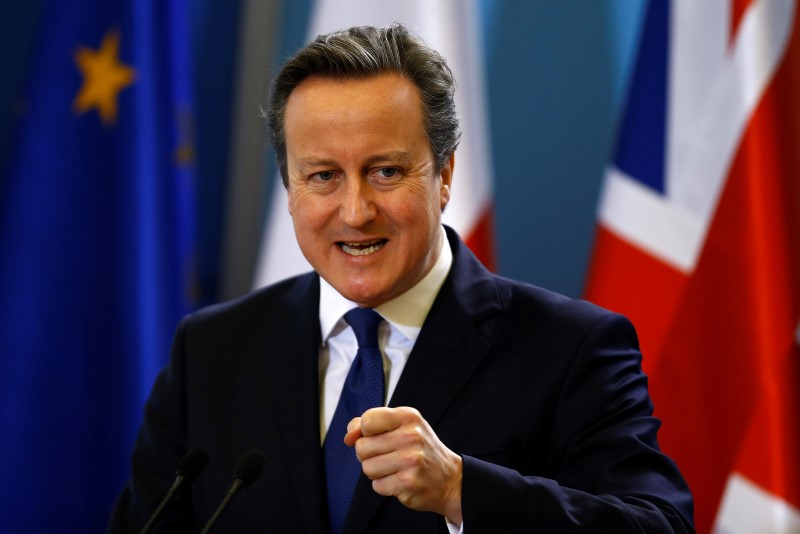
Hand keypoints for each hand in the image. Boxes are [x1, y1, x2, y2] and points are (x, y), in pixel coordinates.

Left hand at [344, 406, 462, 523]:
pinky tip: (401, 480)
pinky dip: (385, 486)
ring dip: (376, 472)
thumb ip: (371, 425)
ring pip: (367, 467)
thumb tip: (348, 437)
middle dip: (369, 454)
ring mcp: (411, 460)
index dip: (364, 431)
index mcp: (408, 416)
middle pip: (361, 447)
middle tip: (389, 455)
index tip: (377, 436)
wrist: (450, 479)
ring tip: (395, 468)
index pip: (367, 420)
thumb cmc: (419, 449)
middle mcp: (411, 436)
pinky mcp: (408, 483)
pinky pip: (377, 485)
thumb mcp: (401, 426)